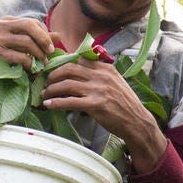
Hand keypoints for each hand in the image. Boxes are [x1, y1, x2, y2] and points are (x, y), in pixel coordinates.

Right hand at [0, 16, 56, 69]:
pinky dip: (30, 65)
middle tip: (51, 52)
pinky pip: (20, 57)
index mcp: (6, 21)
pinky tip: (32, 70)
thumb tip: (58, 35)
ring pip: (27, 42)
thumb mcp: (11, 42)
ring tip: (43, 64)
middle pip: (30, 26)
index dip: (44, 33)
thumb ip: (34, 38)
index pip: (31, 22)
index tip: (50, 46)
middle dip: (45, 39)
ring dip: (39, 54)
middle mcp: (1, 26)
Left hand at [42, 59, 166, 172]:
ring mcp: (98, 90)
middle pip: (69, 69)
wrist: (137, 122)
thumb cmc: (125, 105)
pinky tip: (48, 105)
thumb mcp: (115, 83)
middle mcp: (101, 76)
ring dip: (51, 90)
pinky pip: (69, 102)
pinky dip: (56, 103)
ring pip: (66, 84)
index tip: (54, 71)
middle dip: (53, 75)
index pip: (79, 59)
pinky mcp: (95, 105)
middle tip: (46, 82)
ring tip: (44, 95)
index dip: (63, 64)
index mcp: (106, 68)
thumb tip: (79, 73)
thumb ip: (99, 75)